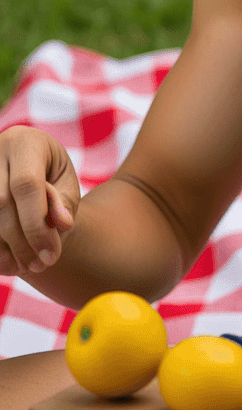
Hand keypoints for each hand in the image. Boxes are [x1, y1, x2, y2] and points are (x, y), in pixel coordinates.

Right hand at [0, 125, 78, 275]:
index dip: (36, 224)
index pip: (26, 185)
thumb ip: (65, 202)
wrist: (30, 168)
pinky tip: (8, 263)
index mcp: (25, 142)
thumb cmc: (52, 176)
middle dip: (21, 241)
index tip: (51, 254)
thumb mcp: (67, 183)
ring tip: (26, 267)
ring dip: (3, 249)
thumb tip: (62, 224)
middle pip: (1, 203)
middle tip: (41, 265)